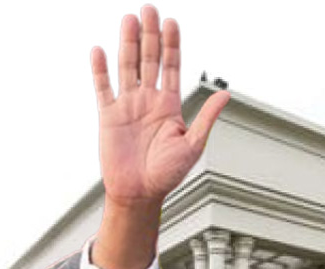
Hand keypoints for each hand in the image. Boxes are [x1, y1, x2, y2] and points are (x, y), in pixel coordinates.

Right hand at [90, 5, 228, 268]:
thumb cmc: (167, 174)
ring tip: (129, 20)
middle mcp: (148, 100)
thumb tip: (225, 94)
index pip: (171, 67)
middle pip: (149, 59)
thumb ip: (205, 118)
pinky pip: (103, 88)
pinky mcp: (108, 116)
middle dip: (150, 34)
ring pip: (127, 67)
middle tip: (148, 9)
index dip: (172, 44)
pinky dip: (100, 70)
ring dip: (128, 43)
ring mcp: (127, 106)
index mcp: (169, 105)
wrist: (140, 194)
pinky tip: (99, 50)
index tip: (171, 22)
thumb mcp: (193, 145)